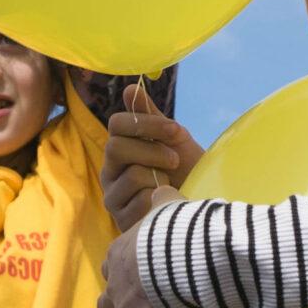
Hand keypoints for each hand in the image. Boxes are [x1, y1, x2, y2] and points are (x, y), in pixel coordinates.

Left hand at [96, 197, 188, 307]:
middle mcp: (118, 289)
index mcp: (122, 256)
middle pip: (108, 305)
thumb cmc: (179, 229)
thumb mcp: (168, 206)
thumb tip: (163, 185)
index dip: (123, 275)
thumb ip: (163, 198)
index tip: (134, 278)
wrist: (184, 257)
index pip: (113, 267)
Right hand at [102, 81, 200, 230]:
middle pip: (116, 148)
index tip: (175, 129)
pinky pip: (140, 202)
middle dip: (153, 151)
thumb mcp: (173, 140)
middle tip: (175, 159)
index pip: (116, 124)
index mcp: (119, 147)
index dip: (146, 124)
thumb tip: (131, 87)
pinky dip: (160, 201)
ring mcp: (113, 196)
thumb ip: (150, 117)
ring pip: (132, 176)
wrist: (198, 204)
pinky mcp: (122, 220)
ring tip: (170, 185)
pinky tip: (166, 203)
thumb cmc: (185, 169)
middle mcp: (110, 171)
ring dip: (160, 178)